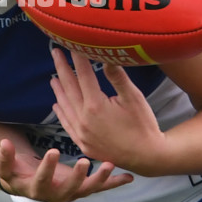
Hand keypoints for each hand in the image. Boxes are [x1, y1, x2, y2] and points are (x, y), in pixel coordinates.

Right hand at [0, 137, 132, 201]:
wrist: (27, 182)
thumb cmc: (16, 171)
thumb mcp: (7, 165)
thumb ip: (4, 157)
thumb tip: (3, 144)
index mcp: (36, 189)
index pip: (41, 180)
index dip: (46, 168)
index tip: (52, 152)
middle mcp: (56, 196)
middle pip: (69, 190)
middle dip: (77, 176)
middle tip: (85, 161)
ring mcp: (71, 193)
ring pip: (87, 190)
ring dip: (100, 180)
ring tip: (110, 166)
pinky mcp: (82, 189)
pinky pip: (99, 187)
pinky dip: (114, 183)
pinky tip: (128, 177)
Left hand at [49, 48, 168, 176]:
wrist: (148, 157)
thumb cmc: (143, 125)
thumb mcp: (133, 98)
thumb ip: (117, 77)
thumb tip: (106, 56)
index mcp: (95, 106)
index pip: (82, 75)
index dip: (76, 58)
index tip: (71, 44)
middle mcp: (83, 119)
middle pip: (69, 88)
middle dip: (62, 68)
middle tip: (55, 52)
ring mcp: (81, 133)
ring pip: (64, 106)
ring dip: (58, 90)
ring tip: (53, 77)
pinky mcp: (83, 144)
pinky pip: (66, 124)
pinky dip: (60, 112)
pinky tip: (57, 104)